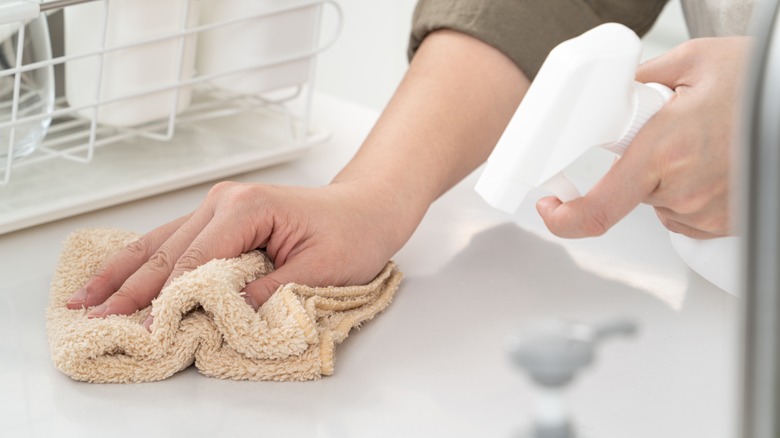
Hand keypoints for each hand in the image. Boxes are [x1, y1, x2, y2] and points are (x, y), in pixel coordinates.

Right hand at [66, 181, 415, 324]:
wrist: (366, 208)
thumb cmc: (352, 234)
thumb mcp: (319, 270)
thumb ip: (267, 293)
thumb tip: (221, 316)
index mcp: (246, 209)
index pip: (193, 261)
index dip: (166, 300)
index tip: (144, 332)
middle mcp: (223, 201)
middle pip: (167, 252)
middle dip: (130, 290)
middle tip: (96, 321)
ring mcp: (218, 205)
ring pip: (159, 242)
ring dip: (122, 273)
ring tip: (84, 299)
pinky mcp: (220, 216)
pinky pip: (173, 239)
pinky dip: (143, 261)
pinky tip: (118, 274)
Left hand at [537, 36, 751, 238]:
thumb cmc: (763, 86)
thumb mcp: (695, 62)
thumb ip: (643, 78)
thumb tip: (616, 90)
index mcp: (664, 151)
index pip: (599, 208)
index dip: (564, 217)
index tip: (550, 206)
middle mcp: (684, 190)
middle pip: (631, 192)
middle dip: (637, 165)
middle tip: (665, 134)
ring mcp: (708, 212)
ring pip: (660, 202)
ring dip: (666, 177)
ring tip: (701, 143)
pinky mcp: (727, 223)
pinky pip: (687, 212)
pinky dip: (689, 191)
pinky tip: (714, 162)